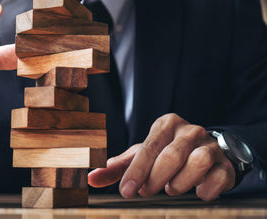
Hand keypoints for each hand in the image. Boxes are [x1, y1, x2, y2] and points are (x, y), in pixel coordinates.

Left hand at [88, 113, 235, 200]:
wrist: (204, 152)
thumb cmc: (165, 153)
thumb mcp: (141, 155)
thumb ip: (118, 167)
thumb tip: (91, 178)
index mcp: (166, 124)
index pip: (148, 147)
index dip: (136, 171)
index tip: (126, 191)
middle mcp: (189, 130)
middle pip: (171, 155)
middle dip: (155, 179)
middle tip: (146, 192)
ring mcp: (210, 146)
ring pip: (197, 163)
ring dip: (180, 183)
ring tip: (171, 188)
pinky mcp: (225, 164)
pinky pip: (217, 177)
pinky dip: (204, 190)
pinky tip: (197, 191)